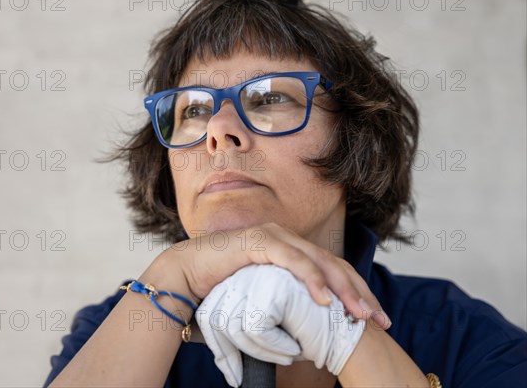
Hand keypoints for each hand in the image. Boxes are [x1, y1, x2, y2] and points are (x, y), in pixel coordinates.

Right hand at [160, 222, 389, 327]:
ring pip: (318, 261)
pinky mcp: (259, 241)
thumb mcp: (264, 294)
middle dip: (360, 292)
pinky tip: (324, 300)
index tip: (374, 319)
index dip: (356, 292)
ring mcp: (273, 236)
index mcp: (291, 249)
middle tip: (379, 319)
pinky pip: (292, 260)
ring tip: (358, 314)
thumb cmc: (221, 286)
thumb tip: (308, 326)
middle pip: (333, 264)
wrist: (184, 274)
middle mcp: (287, 238)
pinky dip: (310, 278)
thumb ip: (286, 300)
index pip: (332, 269)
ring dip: (342, 288)